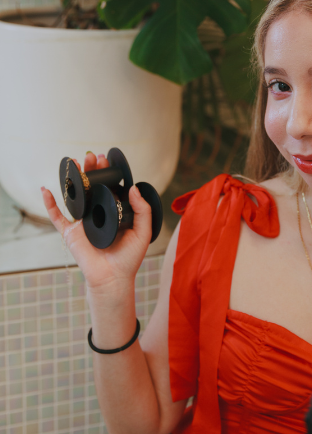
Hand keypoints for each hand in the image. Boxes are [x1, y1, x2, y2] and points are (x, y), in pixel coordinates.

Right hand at [39, 151, 156, 298]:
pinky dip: (49, 204)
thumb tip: (132, 188)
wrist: (114, 277)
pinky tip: (46, 190)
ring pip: (76, 197)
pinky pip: (57, 217)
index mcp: (115, 212)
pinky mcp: (70, 233)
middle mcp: (98, 214)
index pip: (110, 187)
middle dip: (92, 170)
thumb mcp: (143, 230)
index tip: (106, 159)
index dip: (108, 173)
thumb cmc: (130, 257)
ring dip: (74, 180)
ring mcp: (83, 222)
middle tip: (92, 156)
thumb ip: (142, 209)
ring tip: (75, 162)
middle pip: (92, 187)